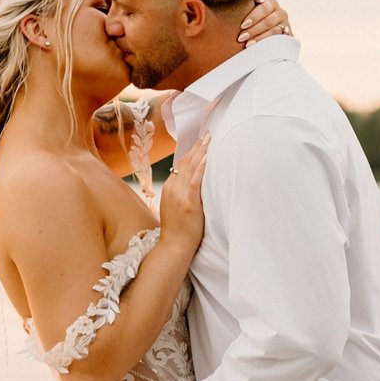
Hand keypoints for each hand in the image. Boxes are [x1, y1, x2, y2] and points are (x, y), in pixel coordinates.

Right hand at [157, 136, 210, 261]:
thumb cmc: (178, 231)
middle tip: (208, 134)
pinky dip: (202, 166)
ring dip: (201, 151)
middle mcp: (172, 187)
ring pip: (190, 166)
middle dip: (197, 146)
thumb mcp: (176, 208)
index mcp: (169, 188)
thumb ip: (183, 194)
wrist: (174, 246)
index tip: (200, 142)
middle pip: (185, 161)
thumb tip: (196, 185)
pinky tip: (209, 156)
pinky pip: (196, 179)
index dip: (191, 152)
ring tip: (210, 139)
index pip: (180, 165)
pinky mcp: (188, 201)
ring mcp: (179, 194)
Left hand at [237, 0, 291, 43]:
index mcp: (272, 3)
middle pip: (268, 21)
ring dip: (260, 39)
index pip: (264, 8)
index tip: (242, 25)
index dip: (254, 17)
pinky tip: (258, 48)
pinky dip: (268, 45)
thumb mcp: (253, 4)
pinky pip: (279, 42)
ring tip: (247, 44)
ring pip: (274, 32)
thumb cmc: (254, 15)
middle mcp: (281, 13)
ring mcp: (286, 26)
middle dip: (254, 30)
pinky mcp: (288, 37)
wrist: (266, 29)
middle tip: (241, 37)